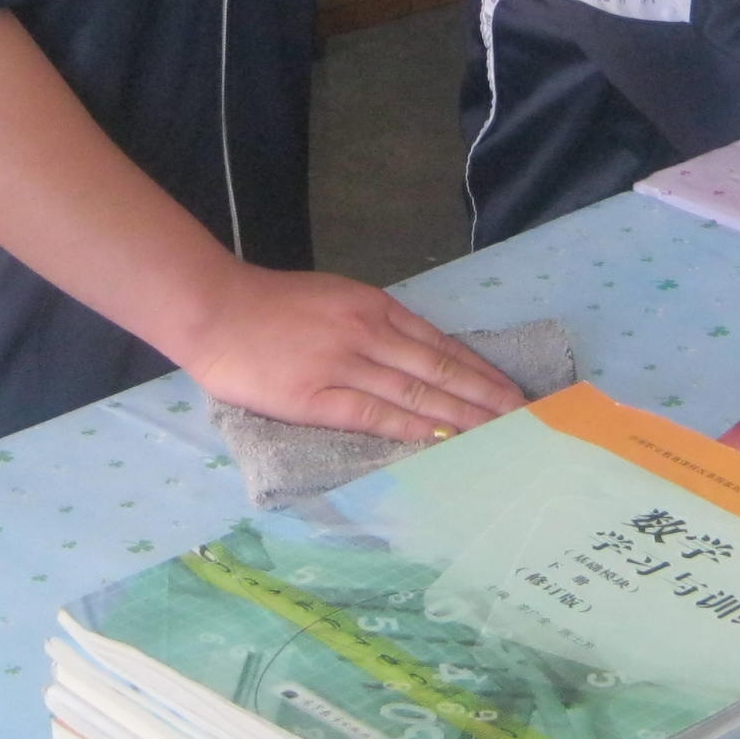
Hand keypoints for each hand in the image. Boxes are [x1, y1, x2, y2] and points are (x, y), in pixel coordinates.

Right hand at [175, 267, 527, 443]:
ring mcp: (343, 364)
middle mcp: (367, 331)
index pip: (441, 343)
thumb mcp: (334, 298)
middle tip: (525, 417)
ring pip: (417, 391)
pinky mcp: (315, 397)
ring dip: (462, 415)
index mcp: (373, 306)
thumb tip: (417, 354)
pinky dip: (413, 428)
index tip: (511, 389)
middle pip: (440, 367)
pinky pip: (375, 414)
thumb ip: (374, 323)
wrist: (214, 309)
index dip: (479, 369)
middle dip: (486, 395)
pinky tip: (440, 440)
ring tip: (498, 434)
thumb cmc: (269, 306)